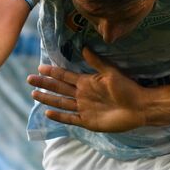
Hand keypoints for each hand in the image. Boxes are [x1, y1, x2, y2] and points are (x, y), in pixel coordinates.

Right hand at [27, 48, 147, 132]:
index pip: (66, 76)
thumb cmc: (127, 88)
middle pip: (59, 88)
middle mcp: (83, 94)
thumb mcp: (111, 72)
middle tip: (30, 79)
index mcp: (88, 82)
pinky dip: (59, 116)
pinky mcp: (88, 121)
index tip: (40, 67)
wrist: (139, 107)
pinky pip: (70, 119)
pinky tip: (48, 113)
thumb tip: (83, 47)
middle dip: (45, 83)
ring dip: (48, 99)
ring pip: (61, 103)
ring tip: (34, 93)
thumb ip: (96, 62)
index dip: (53, 72)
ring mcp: (84, 108)